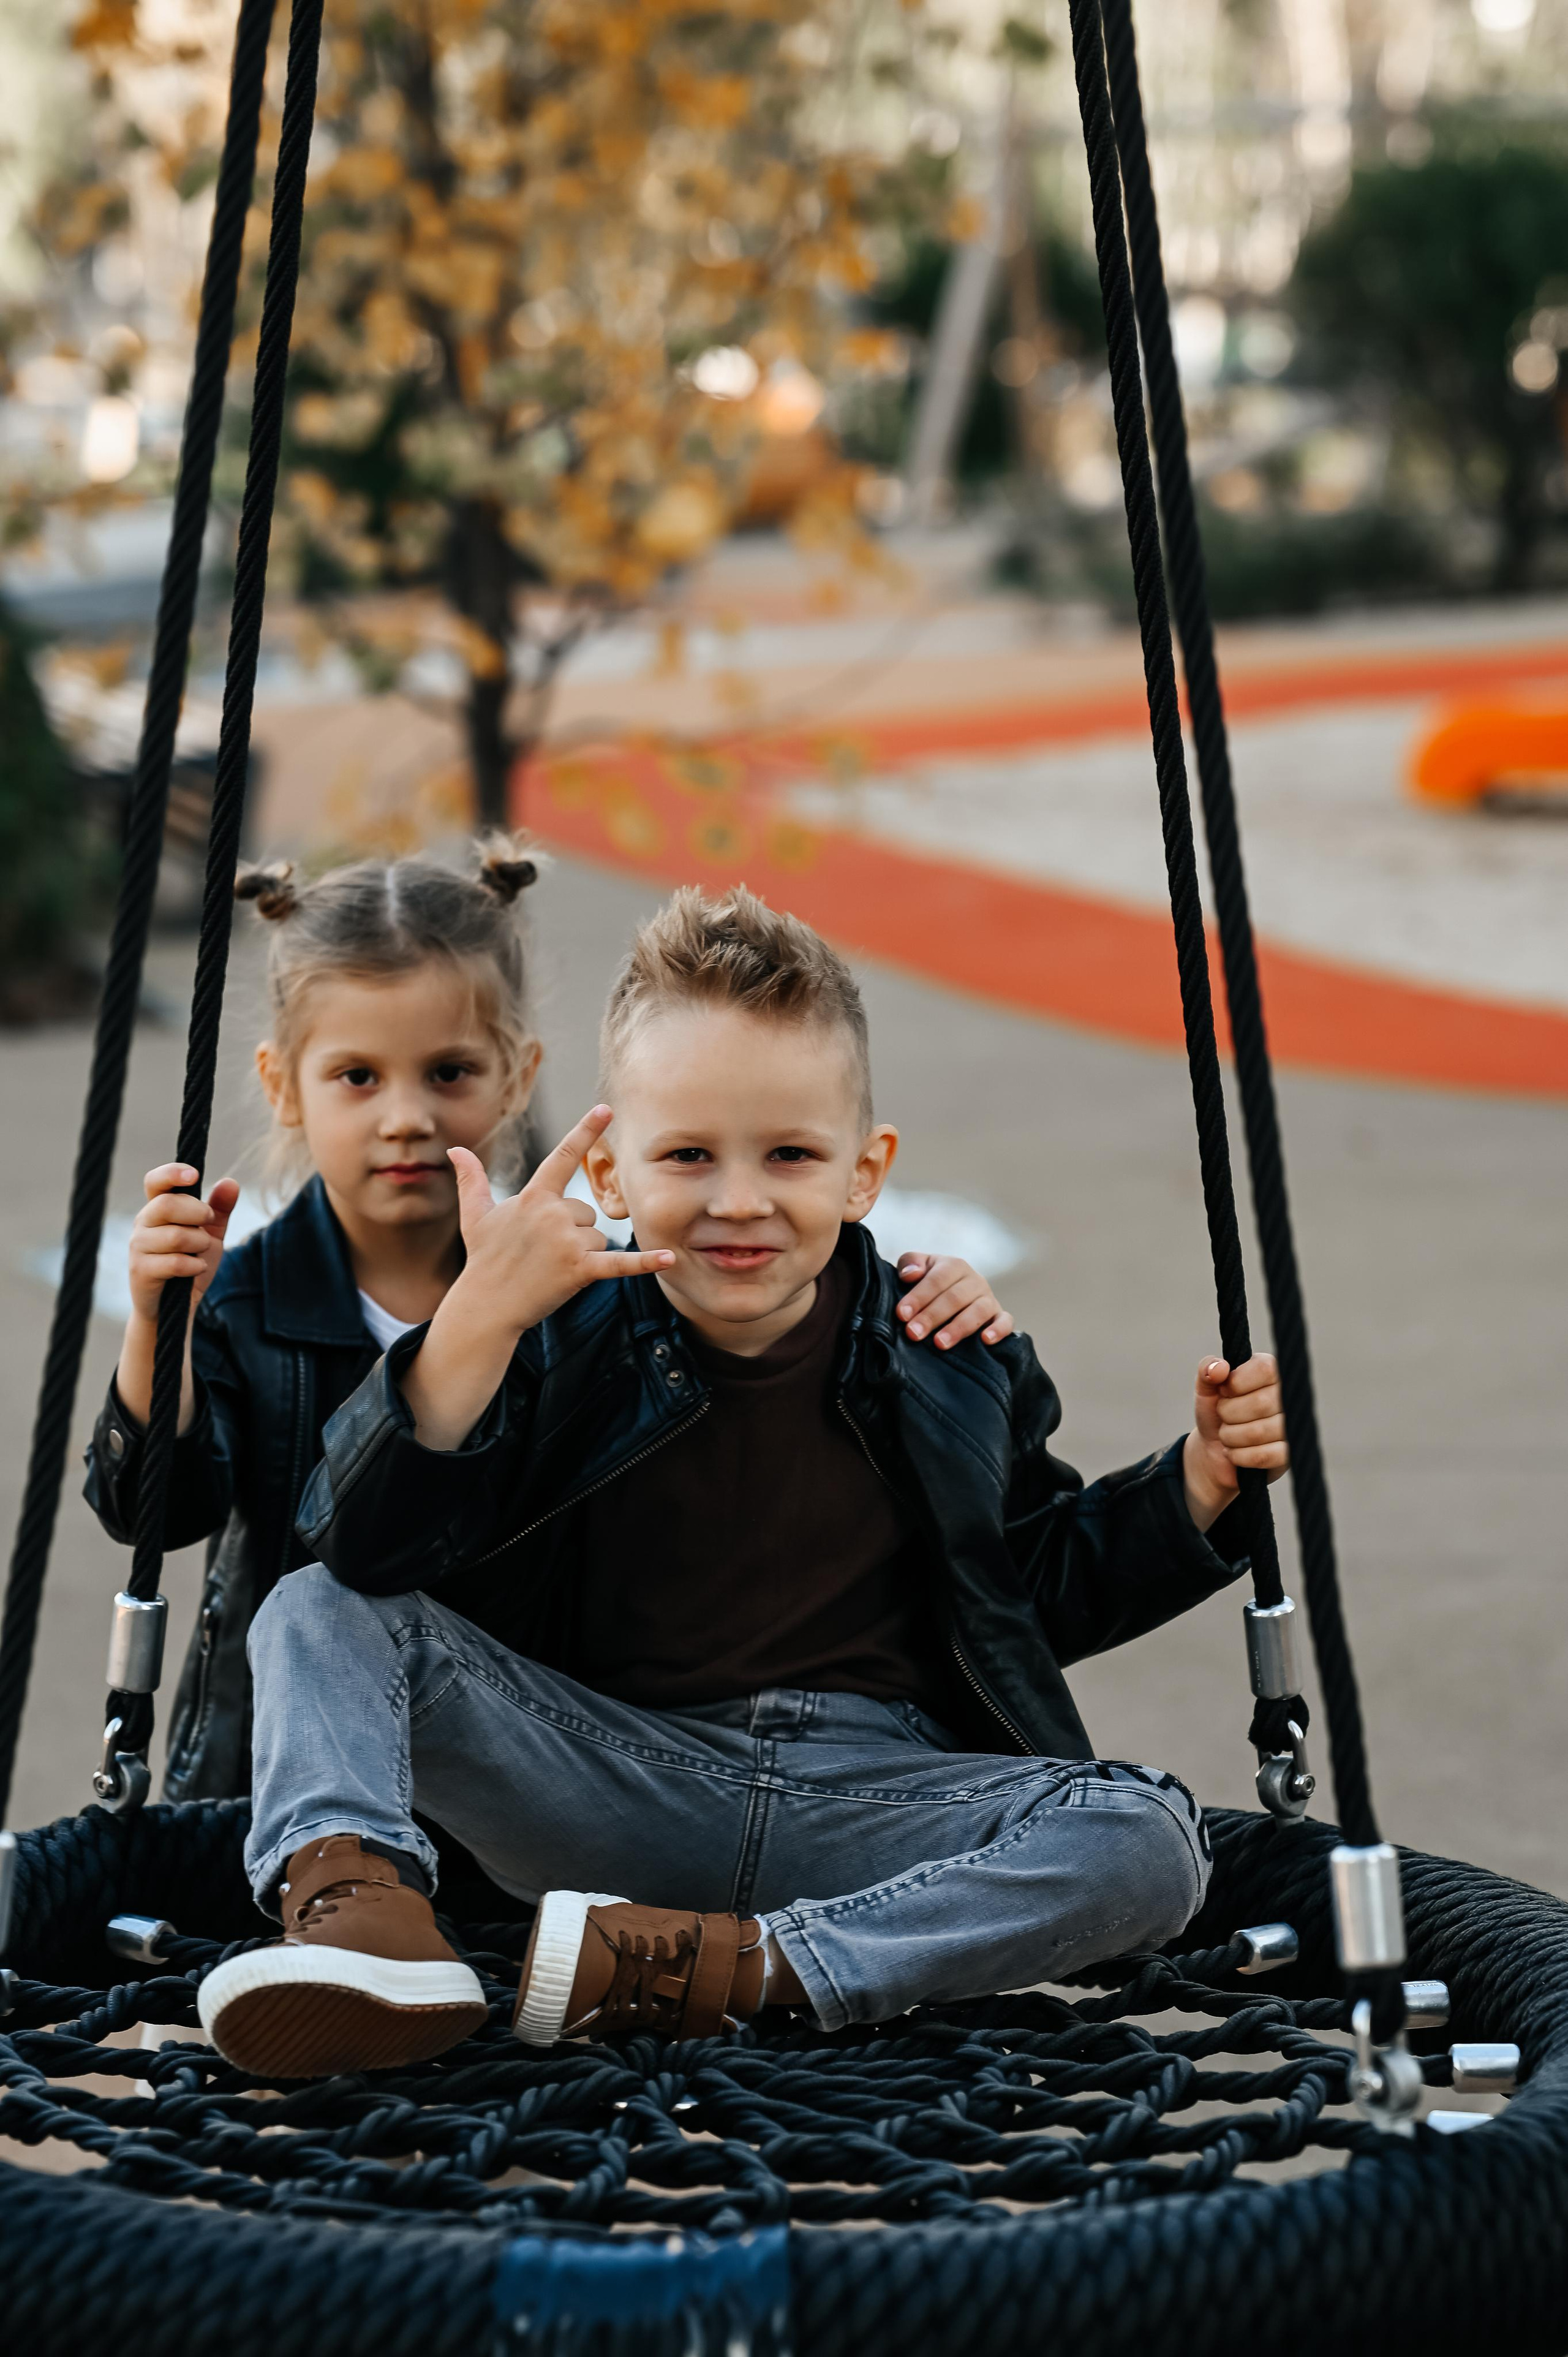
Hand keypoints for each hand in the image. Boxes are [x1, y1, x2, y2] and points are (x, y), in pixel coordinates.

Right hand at [128, 1164, 239, 1326]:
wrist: (175, 1306)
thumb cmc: (191, 1263)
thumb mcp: (211, 1234)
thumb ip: (220, 1209)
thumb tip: (231, 1181)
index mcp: (158, 1207)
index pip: (155, 1181)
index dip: (171, 1173)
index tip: (195, 1175)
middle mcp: (143, 1222)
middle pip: (167, 1205)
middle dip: (198, 1213)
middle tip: (208, 1224)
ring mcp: (138, 1246)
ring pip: (175, 1235)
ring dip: (199, 1244)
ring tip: (200, 1253)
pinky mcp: (140, 1270)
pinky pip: (175, 1262)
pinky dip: (195, 1266)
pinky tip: (197, 1269)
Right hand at [446, 1106, 673, 1337]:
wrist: (487, 1304)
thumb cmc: (484, 1258)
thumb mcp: (476, 1216)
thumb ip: (471, 1180)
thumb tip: (455, 1150)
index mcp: (533, 1197)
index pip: (563, 1156)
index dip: (585, 1131)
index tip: (606, 1108)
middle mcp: (553, 1214)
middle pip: (585, 1212)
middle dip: (571, 1231)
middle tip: (543, 1252)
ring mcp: (567, 1242)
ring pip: (598, 1236)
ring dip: (583, 1252)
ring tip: (552, 1267)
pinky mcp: (581, 1269)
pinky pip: (620, 1263)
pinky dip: (646, 1263)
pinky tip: (671, 1257)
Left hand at [895, 1254, 1013, 1350]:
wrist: (954, 1293)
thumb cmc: (931, 1283)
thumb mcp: (919, 1267)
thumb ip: (910, 1263)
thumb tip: (910, 1275)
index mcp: (954, 1266)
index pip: (936, 1280)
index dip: (919, 1297)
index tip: (902, 1314)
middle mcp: (974, 1280)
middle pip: (954, 1297)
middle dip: (932, 1316)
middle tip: (913, 1333)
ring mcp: (989, 1298)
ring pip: (978, 1311)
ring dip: (958, 1328)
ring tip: (940, 1343)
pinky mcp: (1000, 1315)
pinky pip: (1005, 1321)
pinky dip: (998, 1330)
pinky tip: (986, 1340)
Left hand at [1182, 1352, 1287, 1531]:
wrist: (1214, 1455)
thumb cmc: (1213, 1415)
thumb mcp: (1204, 1392)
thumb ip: (1207, 1372)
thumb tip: (1218, 1367)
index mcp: (1272, 1374)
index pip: (1267, 1369)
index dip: (1239, 1383)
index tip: (1225, 1391)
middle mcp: (1288, 1399)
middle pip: (1263, 1402)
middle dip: (1230, 1414)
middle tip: (1224, 1419)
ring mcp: (1292, 1429)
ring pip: (1263, 1430)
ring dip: (1234, 1436)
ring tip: (1229, 1437)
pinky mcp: (1289, 1456)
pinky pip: (1267, 1455)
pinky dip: (1243, 1456)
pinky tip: (1237, 1454)